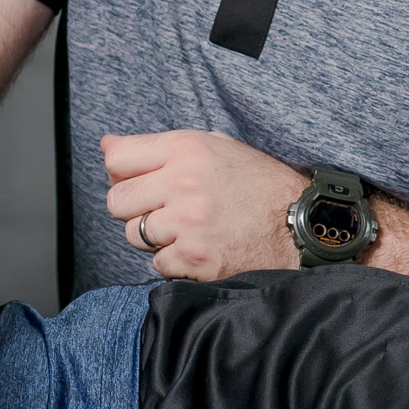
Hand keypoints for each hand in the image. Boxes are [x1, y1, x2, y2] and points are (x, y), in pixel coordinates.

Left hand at [100, 130, 312, 279]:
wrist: (302, 224)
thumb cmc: (259, 184)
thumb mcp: (215, 148)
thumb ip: (158, 147)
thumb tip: (106, 144)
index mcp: (186, 149)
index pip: (116, 158)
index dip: (121, 173)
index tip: (138, 182)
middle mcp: (182, 183)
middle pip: (116, 201)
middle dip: (134, 208)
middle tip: (163, 210)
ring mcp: (187, 224)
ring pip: (134, 235)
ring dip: (155, 237)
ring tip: (189, 229)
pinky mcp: (195, 259)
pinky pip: (158, 264)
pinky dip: (175, 261)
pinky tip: (201, 248)